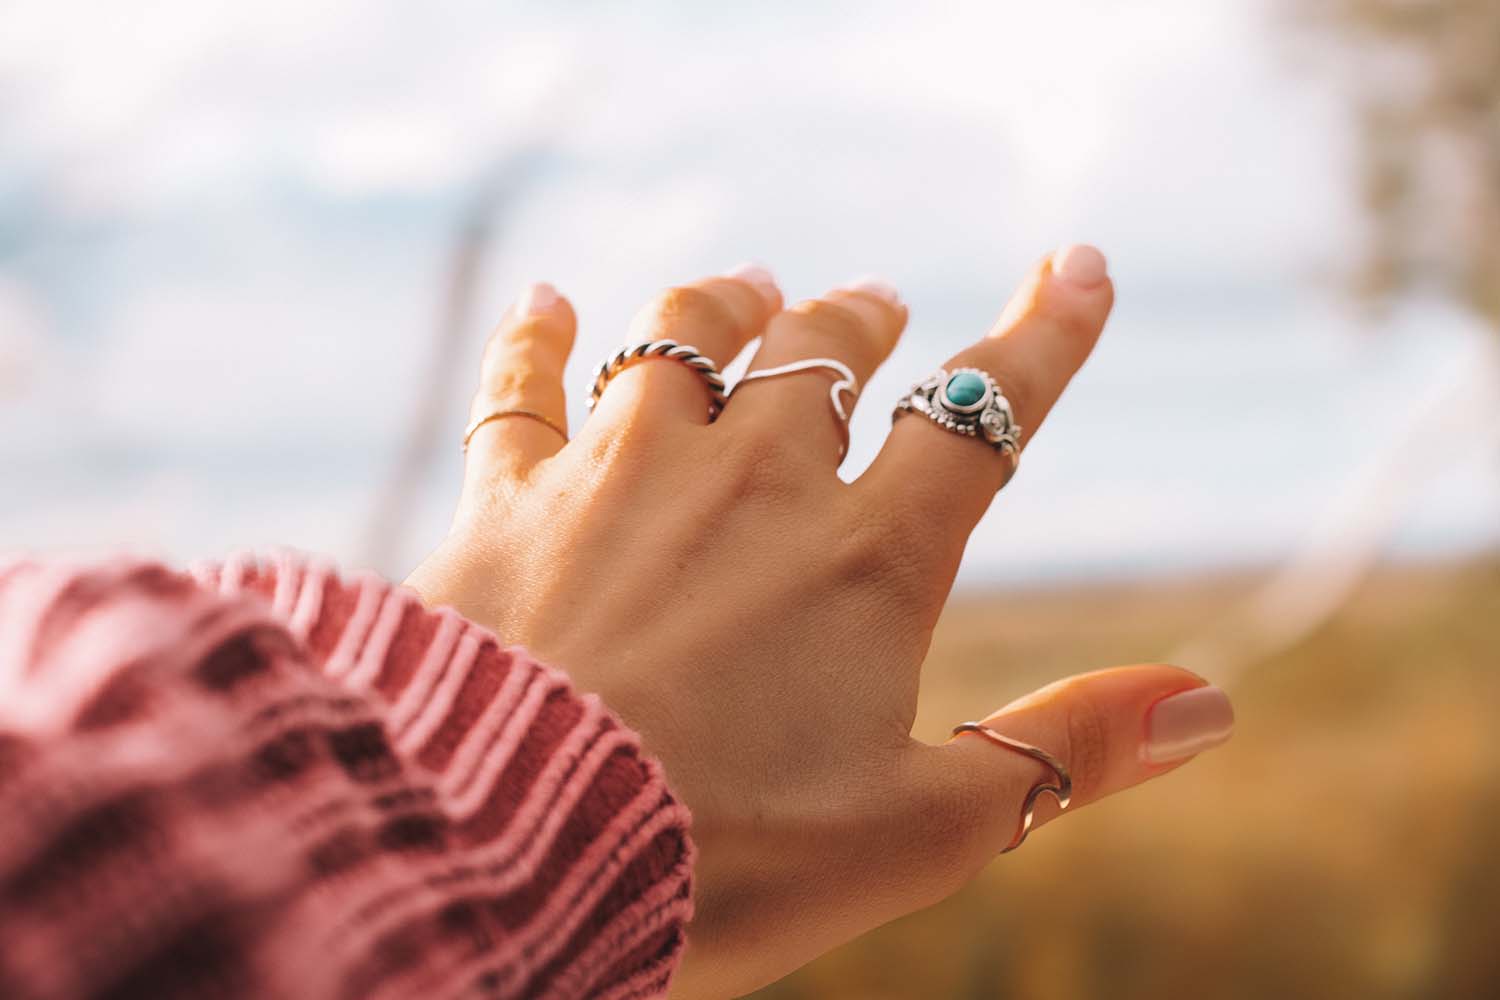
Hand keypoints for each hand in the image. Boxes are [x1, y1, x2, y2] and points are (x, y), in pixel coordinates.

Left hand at [406, 249, 1233, 997]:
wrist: (509, 851)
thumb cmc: (723, 854)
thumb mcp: (921, 830)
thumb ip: (1069, 752)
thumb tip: (1212, 708)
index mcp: (864, 557)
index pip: (980, 413)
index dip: (1042, 336)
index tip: (1075, 266)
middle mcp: (749, 481)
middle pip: (825, 356)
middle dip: (861, 322)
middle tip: (874, 304)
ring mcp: (621, 474)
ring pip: (685, 339)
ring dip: (729, 306)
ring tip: (753, 289)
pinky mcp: (508, 497)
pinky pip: (523, 383)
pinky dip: (535, 333)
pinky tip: (546, 294)